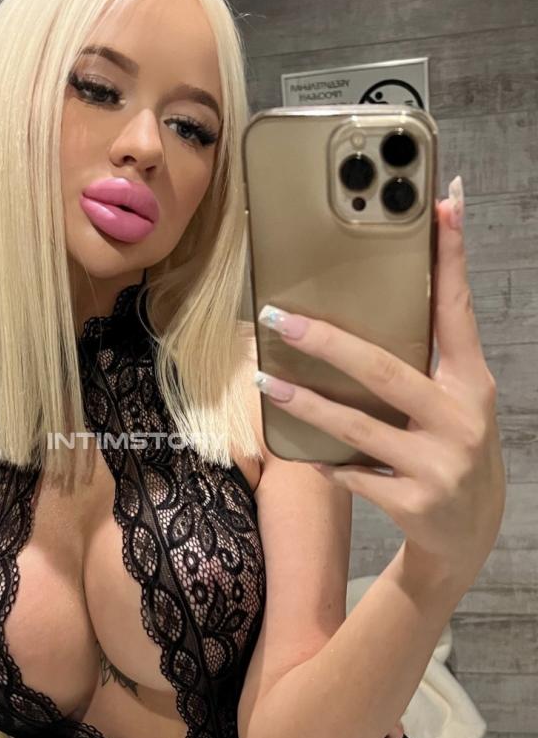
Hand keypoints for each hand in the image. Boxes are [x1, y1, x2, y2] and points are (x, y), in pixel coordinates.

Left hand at [254, 180, 505, 584]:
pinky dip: (325, 460)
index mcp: (471, 383)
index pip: (458, 308)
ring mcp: (438, 464)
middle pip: (383, 370)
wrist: (468, 535)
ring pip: (357, 426)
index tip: (441, 202)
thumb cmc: (451, 450)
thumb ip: (427, 360)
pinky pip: (353, 474)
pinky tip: (303, 450)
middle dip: (326, 341)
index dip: (452, 255)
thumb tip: (371, 304)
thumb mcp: (454, 402)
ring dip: (305, 403)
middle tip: (278, 318)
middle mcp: (461, 418)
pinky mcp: (413, 502)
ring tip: (266, 381)